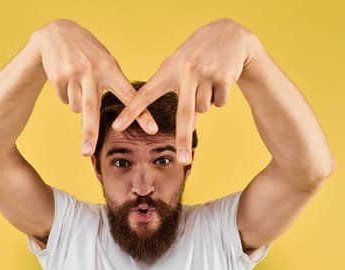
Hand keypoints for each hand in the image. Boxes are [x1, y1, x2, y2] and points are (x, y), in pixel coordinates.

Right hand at [34, 19, 156, 155]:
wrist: (57, 33)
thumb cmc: (88, 53)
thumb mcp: (104, 62)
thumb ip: (110, 85)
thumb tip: (100, 115)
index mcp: (111, 68)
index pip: (129, 95)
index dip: (141, 114)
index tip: (152, 130)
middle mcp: (93, 71)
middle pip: (92, 109)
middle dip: (90, 133)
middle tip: (87, 153)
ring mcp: (74, 73)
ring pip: (77, 108)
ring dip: (78, 102)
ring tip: (78, 81)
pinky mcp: (59, 76)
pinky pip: (64, 100)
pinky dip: (65, 94)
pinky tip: (66, 77)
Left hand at [112, 19, 257, 163]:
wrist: (228, 34)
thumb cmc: (195, 55)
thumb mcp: (179, 67)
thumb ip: (176, 93)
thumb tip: (188, 124)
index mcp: (167, 70)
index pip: (144, 95)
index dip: (131, 112)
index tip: (116, 127)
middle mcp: (185, 72)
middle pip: (184, 114)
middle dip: (184, 140)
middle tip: (184, 161)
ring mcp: (205, 75)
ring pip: (203, 109)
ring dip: (205, 102)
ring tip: (206, 81)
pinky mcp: (223, 78)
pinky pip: (219, 103)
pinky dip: (220, 97)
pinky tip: (220, 80)